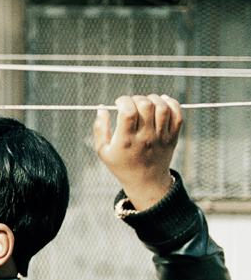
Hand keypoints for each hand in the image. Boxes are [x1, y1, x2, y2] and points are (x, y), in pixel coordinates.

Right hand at [93, 94, 181, 210]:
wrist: (146, 181)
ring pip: (163, 107)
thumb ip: (100, 128)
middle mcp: (146, 137)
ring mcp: (161, 137)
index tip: (118, 103)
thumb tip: (101, 108)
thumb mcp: (103, 151)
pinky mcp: (173, 137)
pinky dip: (172, 103)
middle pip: (146, 106)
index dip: (123, 101)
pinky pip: (177, 115)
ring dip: (153, 98)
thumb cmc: (121, 165)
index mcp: (126, 140)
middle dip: (137, 98)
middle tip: (132, 103)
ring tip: (145, 103)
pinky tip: (162, 101)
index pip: (128, 111)